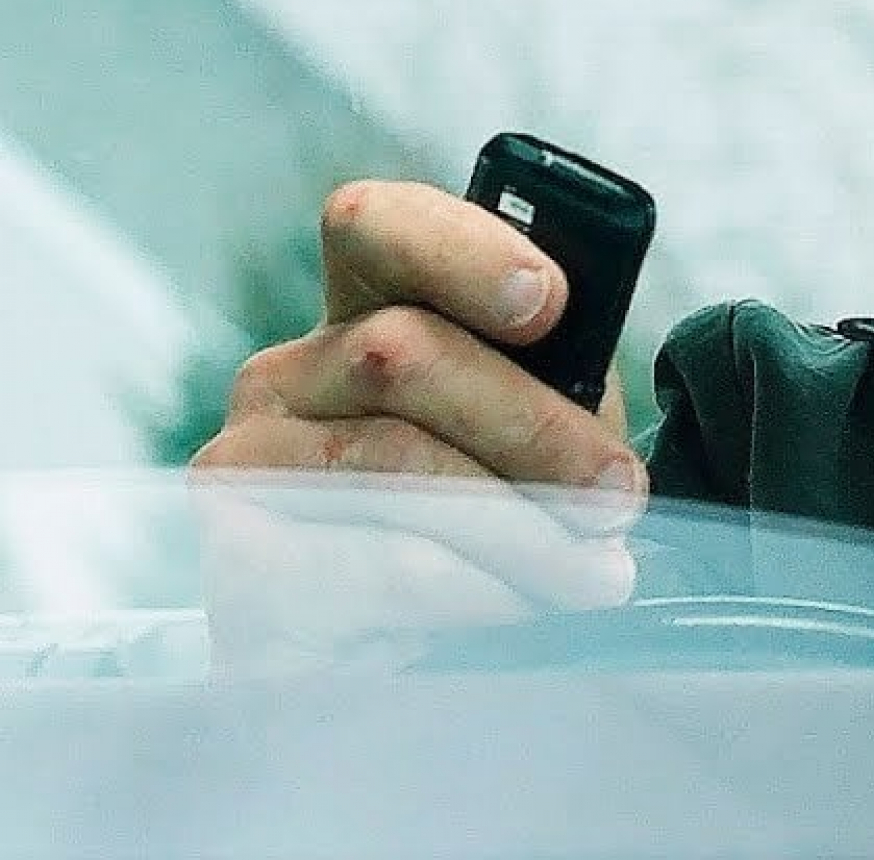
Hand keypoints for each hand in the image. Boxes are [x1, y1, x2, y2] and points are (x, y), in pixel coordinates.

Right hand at [188, 180, 644, 672]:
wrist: (412, 663)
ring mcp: (242, 471)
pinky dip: (475, 592)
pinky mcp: (238, 574)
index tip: (548, 301)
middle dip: (536, 428)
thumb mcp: (538, 433)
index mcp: (362, 314)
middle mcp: (282, 379)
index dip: (459, 251)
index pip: (373, 226)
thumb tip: (586, 387)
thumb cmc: (496, 516)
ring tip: (594, 574)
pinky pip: (376, 568)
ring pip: (396, 466)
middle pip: (401, 356)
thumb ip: (557, 383)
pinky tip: (516, 611)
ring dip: (523, 528)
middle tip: (619, 495)